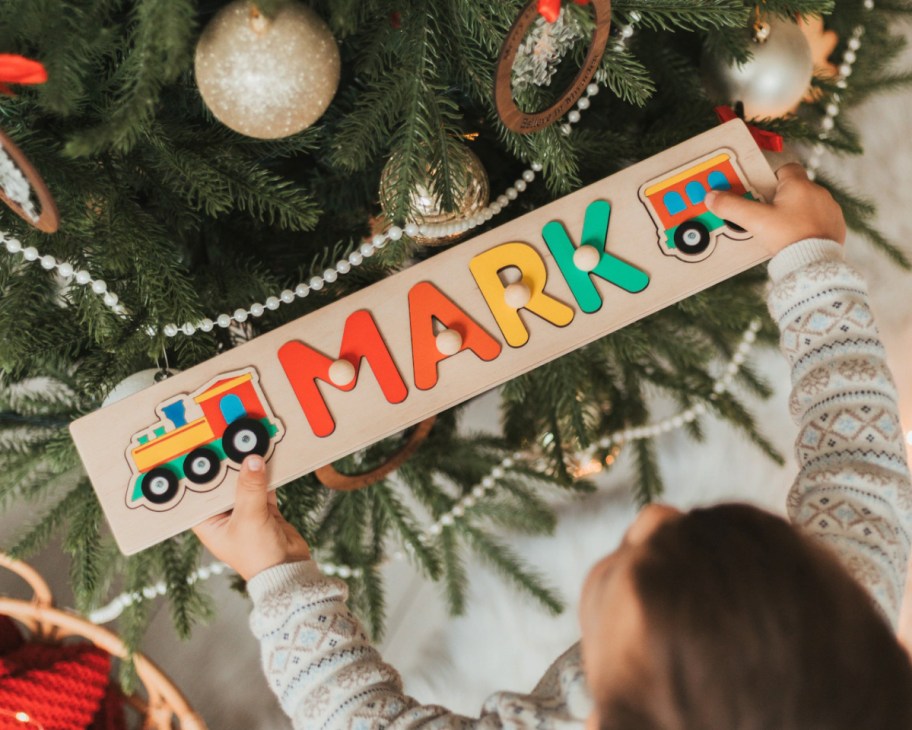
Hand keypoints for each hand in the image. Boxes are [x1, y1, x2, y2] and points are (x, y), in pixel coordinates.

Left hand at [192, 456, 309, 580]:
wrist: (288, 569)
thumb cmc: (257, 556)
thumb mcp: (249, 518)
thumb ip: (250, 488)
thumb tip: (252, 460)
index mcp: (208, 522)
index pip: (198, 493)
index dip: (199, 473)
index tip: (202, 451)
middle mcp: (222, 515)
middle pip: (222, 483)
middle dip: (228, 466)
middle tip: (229, 442)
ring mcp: (244, 510)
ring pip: (243, 482)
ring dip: (248, 468)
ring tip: (249, 444)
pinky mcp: (263, 508)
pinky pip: (262, 485)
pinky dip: (266, 473)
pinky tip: (267, 458)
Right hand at [705, 163, 845, 255]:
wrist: (814, 264)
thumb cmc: (788, 237)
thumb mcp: (754, 221)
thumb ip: (732, 207)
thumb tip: (713, 197)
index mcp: (799, 185)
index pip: (785, 168)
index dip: (771, 177)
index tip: (760, 190)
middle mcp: (818, 193)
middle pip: (794, 188)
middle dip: (779, 199)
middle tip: (764, 214)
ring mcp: (830, 210)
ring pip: (807, 204)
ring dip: (795, 213)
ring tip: (780, 230)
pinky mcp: (836, 227)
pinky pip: (819, 220)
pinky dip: (807, 226)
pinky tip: (795, 238)